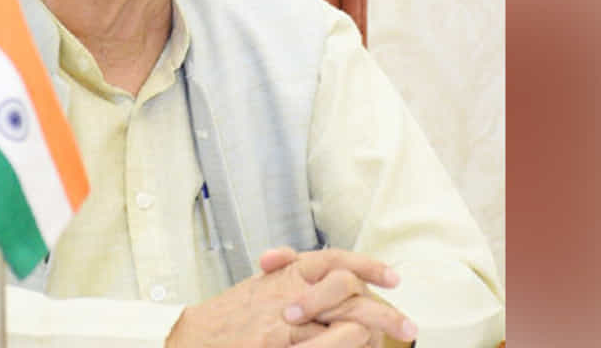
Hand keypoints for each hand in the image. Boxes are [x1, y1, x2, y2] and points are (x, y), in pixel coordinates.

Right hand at [164, 247, 407, 347]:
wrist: (192, 337)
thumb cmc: (226, 316)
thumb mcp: (259, 287)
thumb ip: (287, 274)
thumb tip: (309, 267)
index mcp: (286, 273)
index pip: (334, 260)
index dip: (367, 266)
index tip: (392, 278)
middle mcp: (288, 292)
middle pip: (347, 291)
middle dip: (383, 311)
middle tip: (408, 326)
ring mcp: (284, 322)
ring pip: (341, 323)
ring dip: (369, 334)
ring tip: (387, 342)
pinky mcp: (279, 345)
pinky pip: (321, 347)